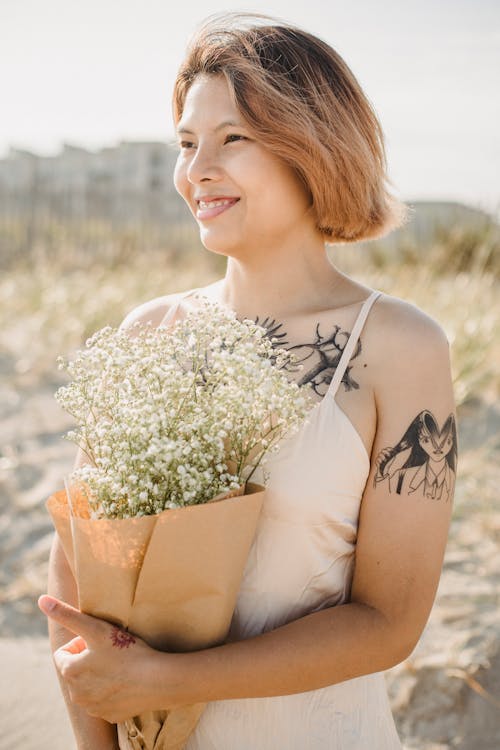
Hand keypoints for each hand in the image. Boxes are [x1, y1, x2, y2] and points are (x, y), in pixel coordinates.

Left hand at [38, 595, 164, 722]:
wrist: (156, 680)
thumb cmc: (125, 651)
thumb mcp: (95, 628)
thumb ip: (67, 614)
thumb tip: (42, 601)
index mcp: (69, 672)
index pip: (64, 653)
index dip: (81, 643)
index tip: (100, 640)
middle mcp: (76, 694)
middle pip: (76, 670)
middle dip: (89, 659)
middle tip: (111, 650)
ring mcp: (93, 707)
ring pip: (89, 685)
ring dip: (99, 674)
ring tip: (119, 664)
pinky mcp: (109, 715)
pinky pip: (104, 699)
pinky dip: (111, 690)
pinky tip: (126, 680)